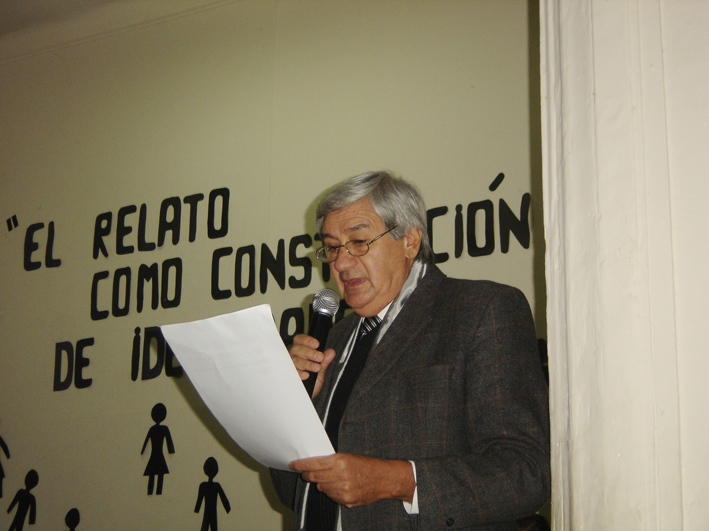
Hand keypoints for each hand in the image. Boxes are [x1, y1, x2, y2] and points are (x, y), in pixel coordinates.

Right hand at [288, 334, 335, 397]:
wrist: (307, 397)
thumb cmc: (311, 382)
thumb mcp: (320, 371)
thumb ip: (324, 361)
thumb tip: (331, 352)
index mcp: (300, 351)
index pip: (300, 340)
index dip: (307, 340)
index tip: (316, 344)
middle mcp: (293, 356)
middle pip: (297, 349)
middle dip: (309, 352)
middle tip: (319, 357)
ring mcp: (289, 366)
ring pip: (294, 360)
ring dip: (306, 363)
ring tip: (316, 367)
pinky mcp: (287, 376)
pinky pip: (290, 372)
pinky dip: (299, 373)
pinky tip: (306, 375)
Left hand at [290, 453, 414, 507]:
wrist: (384, 478)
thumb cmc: (367, 465)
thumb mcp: (349, 457)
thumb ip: (332, 461)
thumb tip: (314, 465)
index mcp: (340, 461)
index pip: (313, 464)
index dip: (301, 464)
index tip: (293, 465)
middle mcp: (340, 476)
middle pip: (314, 477)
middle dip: (308, 475)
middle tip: (307, 473)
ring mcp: (343, 490)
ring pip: (322, 488)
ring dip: (323, 483)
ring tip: (333, 479)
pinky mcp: (346, 500)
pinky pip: (331, 497)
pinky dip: (332, 492)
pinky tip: (341, 487)